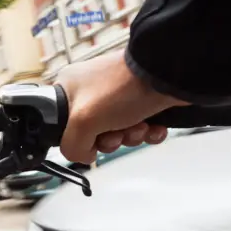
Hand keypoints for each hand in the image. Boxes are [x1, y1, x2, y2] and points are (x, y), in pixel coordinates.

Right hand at [55, 50, 184, 163]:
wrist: (168, 76)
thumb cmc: (124, 86)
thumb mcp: (83, 122)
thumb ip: (71, 146)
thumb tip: (83, 155)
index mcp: (70, 88)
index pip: (61, 124)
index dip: (76, 137)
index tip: (88, 138)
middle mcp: (92, 90)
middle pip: (92, 134)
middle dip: (109, 139)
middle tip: (116, 132)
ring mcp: (117, 96)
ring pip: (118, 134)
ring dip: (130, 137)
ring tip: (138, 125)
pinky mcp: (141, 102)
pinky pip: (140, 129)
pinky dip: (148, 133)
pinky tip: (152, 126)